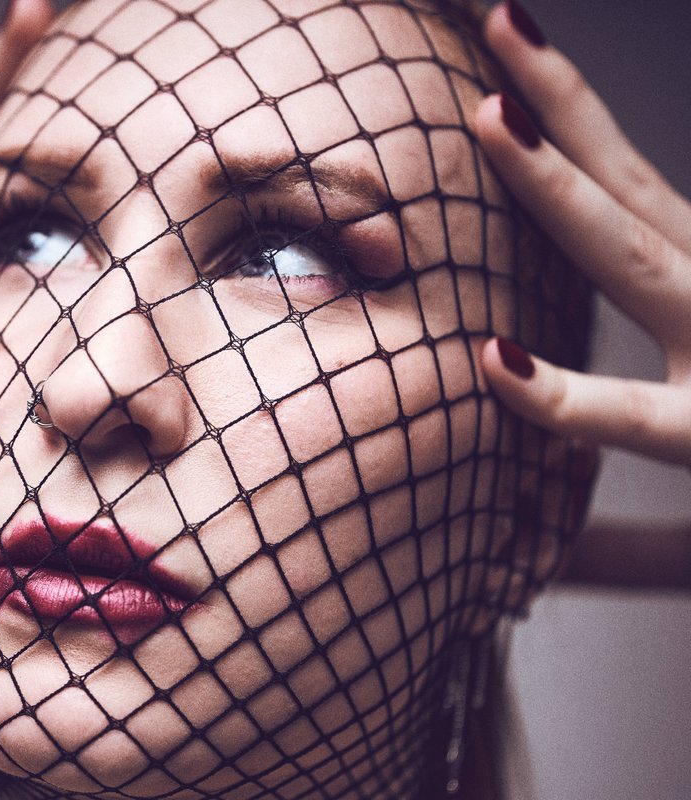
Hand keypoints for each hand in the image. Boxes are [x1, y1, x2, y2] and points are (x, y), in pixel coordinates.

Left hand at [474, 1, 690, 465]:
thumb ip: (654, 271)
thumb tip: (552, 280)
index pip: (619, 172)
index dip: (563, 104)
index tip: (506, 37)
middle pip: (624, 181)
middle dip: (559, 98)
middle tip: (497, 18)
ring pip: (634, 261)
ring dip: (560, 188)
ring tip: (491, 117)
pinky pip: (634, 418)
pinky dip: (563, 397)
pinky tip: (494, 358)